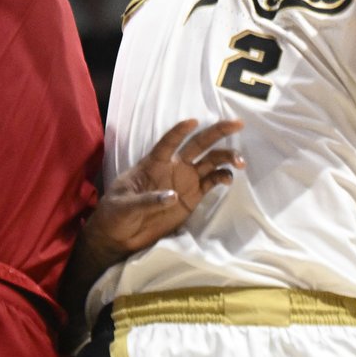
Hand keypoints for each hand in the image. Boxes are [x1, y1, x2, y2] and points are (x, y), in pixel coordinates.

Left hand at [87, 117, 244, 257]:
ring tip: (240, 162)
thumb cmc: (115, 213)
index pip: (168, 142)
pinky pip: (211, 182)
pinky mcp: (192, 196)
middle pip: (198, 144)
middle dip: (218, 132)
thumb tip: (173, 195)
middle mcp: (173, 166)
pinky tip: (228, 179)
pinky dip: (222, 177)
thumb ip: (148, 199)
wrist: (119, 235)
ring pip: (210, 161)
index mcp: (153, 162)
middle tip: (238, 124)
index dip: (179, 131)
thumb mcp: (125, 206)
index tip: (193, 121)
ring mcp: (185, 180)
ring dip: (226, 157)